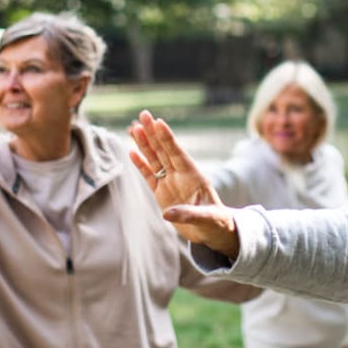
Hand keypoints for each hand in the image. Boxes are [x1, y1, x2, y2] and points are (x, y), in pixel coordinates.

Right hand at [128, 111, 240, 253]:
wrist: (212, 233)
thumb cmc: (216, 223)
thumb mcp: (207, 219)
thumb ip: (188, 215)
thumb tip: (167, 214)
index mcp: (194, 176)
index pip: (177, 153)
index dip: (168, 139)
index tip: (159, 122)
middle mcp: (180, 175)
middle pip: (163, 150)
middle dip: (153, 133)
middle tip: (144, 114)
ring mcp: (170, 183)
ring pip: (154, 159)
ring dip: (144, 144)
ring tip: (134, 128)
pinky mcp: (162, 193)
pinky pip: (149, 176)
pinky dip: (140, 164)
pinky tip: (132, 152)